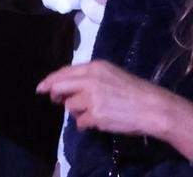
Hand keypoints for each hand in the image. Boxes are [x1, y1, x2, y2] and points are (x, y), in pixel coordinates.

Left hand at [35, 60, 173, 139]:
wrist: (152, 107)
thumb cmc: (134, 91)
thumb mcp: (111, 75)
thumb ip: (89, 78)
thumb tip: (68, 88)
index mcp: (95, 67)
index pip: (65, 72)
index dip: (50, 80)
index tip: (41, 88)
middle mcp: (90, 79)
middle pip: (60, 86)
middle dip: (55, 95)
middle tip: (56, 101)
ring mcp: (92, 97)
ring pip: (69, 106)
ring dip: (76, 112)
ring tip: (91, 113)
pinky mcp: (95, 115)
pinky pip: (80, 122)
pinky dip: (85, 124)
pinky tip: (95, 123)